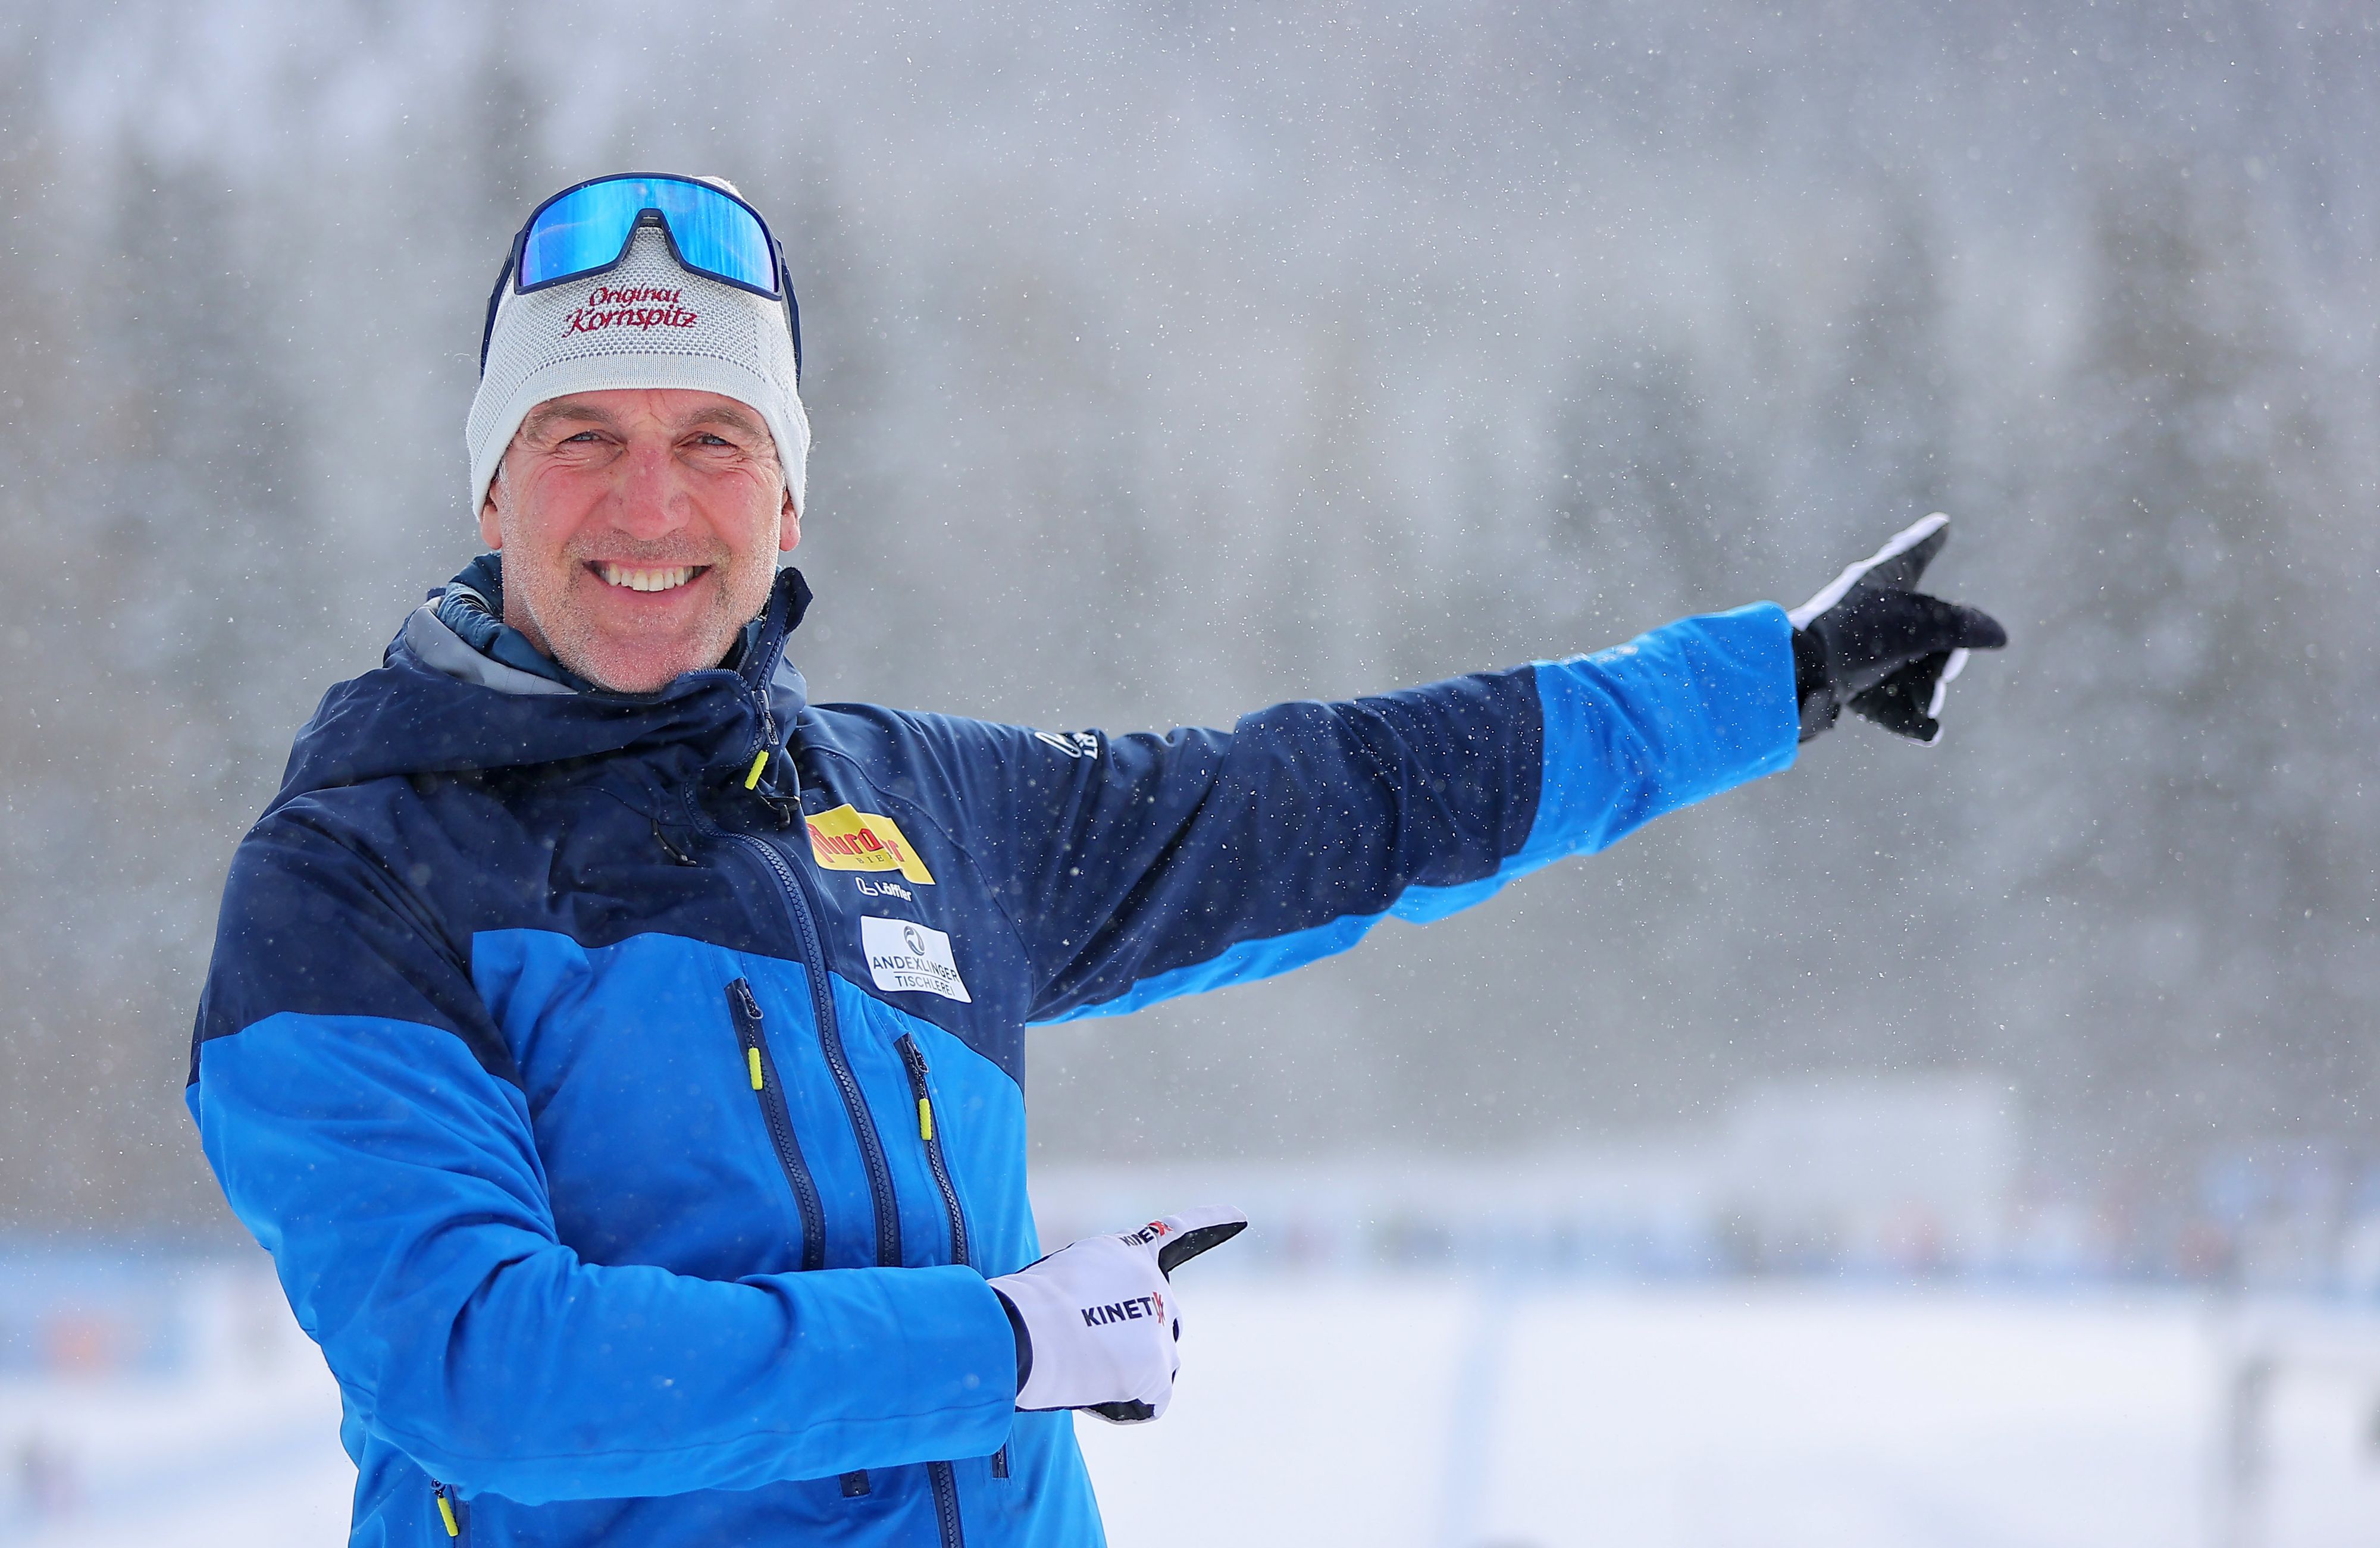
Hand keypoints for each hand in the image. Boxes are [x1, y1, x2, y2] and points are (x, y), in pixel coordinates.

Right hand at [987, 1206, 1246, 1423]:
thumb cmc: (1028, 1308)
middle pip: (1167, 1321)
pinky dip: (1124, 1406)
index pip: (1176, 1232)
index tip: (1244, 1217)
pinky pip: (1151, 1402)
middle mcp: (1156, 1286)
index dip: (1212, 1222)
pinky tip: (1093, 1392)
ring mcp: (1162, 1328)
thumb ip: (1101, 1292)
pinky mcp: (1159, 1369)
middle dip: (1143, 1340)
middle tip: (1098, 1352)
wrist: (1029, 1331)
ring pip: (1159, 1366)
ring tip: (1086, 1369)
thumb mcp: (1066, 1278)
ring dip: (1129, 1374)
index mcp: (1130, 1255)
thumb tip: (1106, 1333)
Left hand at [1788, 514, 2006, 744]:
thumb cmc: (1856, 637)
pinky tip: (1929, 733)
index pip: (1910, 553)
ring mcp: (1859, 649)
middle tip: (1946, 670)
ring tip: (1929, 706)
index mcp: (1880, 579)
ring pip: (1910, 669)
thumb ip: (1966, 627)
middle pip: (1927, 630)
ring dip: (1928, 691)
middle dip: (1945, 657)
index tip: (1940, 525)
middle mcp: (1869, 611)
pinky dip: (1910, 717)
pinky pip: (1889, 702)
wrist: (1797, 676)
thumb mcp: (1922, 625)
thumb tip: (1998, 635)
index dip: (1927, 540)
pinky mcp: (1848, 684)